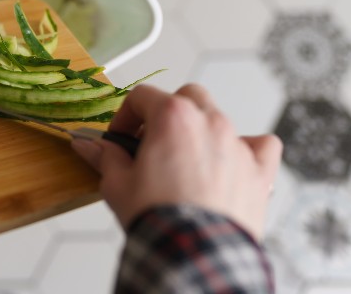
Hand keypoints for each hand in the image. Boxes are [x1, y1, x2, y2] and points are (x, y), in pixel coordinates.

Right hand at [72, 84, 281, 239]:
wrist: (193, 253)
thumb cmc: (158, 218)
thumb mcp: (117, 184)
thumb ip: (105, 157)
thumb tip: (89, 145)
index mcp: (172, 116)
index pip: (142, 96)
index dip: (125, 116)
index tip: (119, 138)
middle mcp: (209, 121)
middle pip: (186, 96)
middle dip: (166, 114)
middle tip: (151, 145)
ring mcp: (238, 144)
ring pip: (219, 118)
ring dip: (200, 131)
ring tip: (185, 162)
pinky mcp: (258, 170)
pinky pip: (261, 145)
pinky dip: (248, 149)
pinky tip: (232, 164)